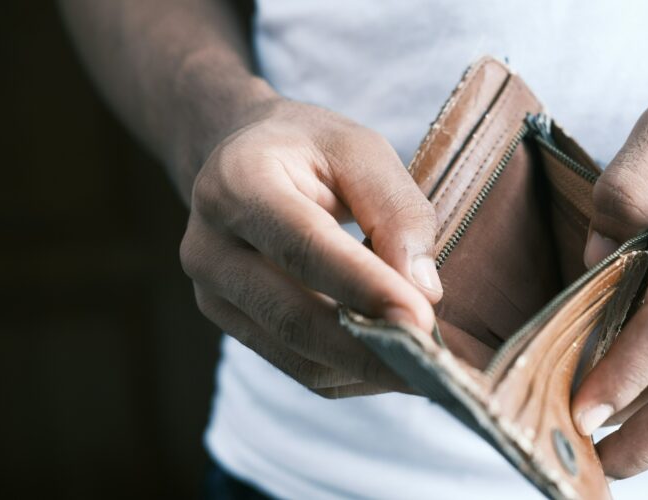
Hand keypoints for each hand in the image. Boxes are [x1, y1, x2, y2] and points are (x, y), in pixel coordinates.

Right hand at [181, 97, 445, 397]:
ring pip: (298, 358)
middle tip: (436, 365)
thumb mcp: (361, 150)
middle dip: (371, 350)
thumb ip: (396, 210)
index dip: (364, 288)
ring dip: (368, 370)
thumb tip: (424, 291)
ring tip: (428, 367)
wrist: (242, 159)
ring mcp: (213, 295)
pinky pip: (300, 370)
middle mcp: (211, 246)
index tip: (422, 321)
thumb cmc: (310, 150)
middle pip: (294, 318)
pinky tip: (394, 361)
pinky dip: (354, 374)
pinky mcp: (232, 327)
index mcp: (238, 183)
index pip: (304, 247)